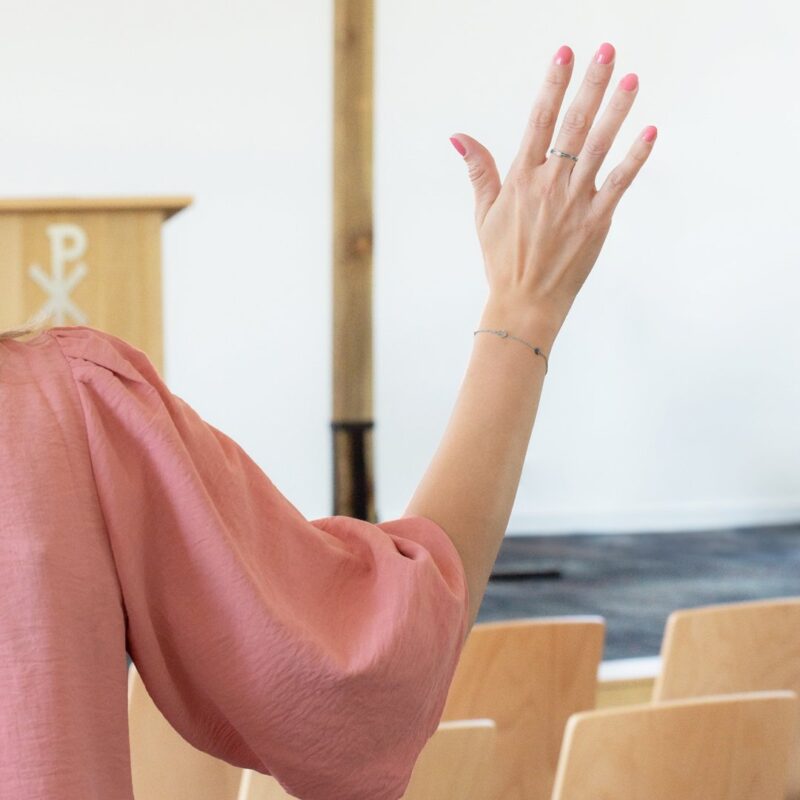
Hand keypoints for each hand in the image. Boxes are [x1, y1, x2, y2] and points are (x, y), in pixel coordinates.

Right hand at [450, 42, 656, 349]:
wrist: (525, 301)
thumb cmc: (503, 258)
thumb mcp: (484, 213)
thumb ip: (479, 170)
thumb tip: (459, 136)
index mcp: (521, 179)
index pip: (538, 120)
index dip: (553, 84)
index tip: (565, 53)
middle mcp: (550, 184)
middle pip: (574, 125)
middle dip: (591, 85)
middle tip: (608, 51)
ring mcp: (576, 201)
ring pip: (599, 147)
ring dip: (617, 111)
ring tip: (632, 79)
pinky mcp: (597, 221)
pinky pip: (620, 183)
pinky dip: (635, 158)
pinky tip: (650, 131)